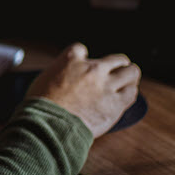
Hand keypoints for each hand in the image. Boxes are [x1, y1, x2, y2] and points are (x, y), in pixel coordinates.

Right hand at [26, 43, 140, 138]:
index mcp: (71, 60)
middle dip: (118, 63)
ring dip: (129, 75)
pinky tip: (127, 92)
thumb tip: (64, 79)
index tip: (84, 62)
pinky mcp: (116, 103)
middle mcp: (92, 69)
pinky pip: (131, 92)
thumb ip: (59, 74)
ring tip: (128, 79)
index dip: (83, 56)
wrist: (51, 125)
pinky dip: (130, 91)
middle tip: (118, 68)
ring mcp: (106, 86)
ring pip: (131, 72)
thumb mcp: (44, 80)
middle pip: (116, 59)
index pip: (81, 49)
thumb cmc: (42, 105)